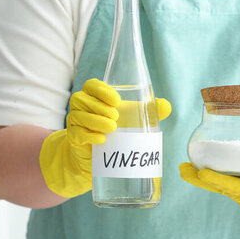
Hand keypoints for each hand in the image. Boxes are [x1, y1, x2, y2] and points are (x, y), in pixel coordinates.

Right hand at [39, 79, 170, 197]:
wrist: (98, 153)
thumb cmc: (117, 127)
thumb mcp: (133, 116)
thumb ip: (150, 110)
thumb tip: (166, 106)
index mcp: (94, 95)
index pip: (91, 85)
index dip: (101, 90)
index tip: (117, 101)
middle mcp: (81, 105)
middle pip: (82, 99)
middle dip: (99, 107)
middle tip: (116, 117)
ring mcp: (75, 121)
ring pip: (78, 116)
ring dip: (95, 121)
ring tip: (112, 128)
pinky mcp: (73, 138)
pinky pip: (76, 133)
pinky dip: (89, 136)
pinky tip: (102, 140)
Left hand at [180, 144, 239, 213]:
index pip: (239, 188)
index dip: (219, 180)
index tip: (203, 172)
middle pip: (225, 190)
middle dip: (203, 180)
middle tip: (184, 169)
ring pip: (223, 189)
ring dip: (203, 180)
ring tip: (186, 168)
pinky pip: (228, 186)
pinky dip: (214, 178)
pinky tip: (202, 168)